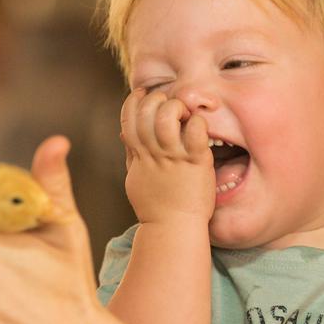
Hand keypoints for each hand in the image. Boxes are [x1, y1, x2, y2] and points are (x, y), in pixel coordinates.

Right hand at [119, 89, 214, 227]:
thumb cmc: (155, 206)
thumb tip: (124, 135)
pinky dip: (197, 122)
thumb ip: (131, 154)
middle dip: (157, 99)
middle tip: (169, 104)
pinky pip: (196, 132)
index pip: (127, 117)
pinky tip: (199, 126)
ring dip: (175, 106)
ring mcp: (174, 157)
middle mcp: (154, 153)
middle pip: (145, 111)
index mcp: (138, 155)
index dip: (134, 100)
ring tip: (184, 113)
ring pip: (167, 116)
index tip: (143, 94)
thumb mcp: (135, 178)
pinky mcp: (196, 162)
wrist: (173, 229)